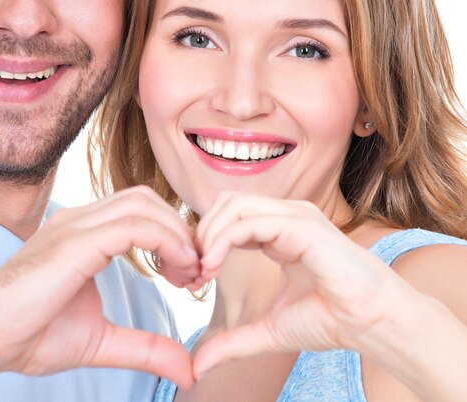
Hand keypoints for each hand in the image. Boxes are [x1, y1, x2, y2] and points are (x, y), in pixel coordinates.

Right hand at [0, 187, 200, 388]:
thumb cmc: (30, 335)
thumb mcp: (101, 341)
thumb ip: (145, 348)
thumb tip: (188, 369)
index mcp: (84, 232)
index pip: (142, 210)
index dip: (174, 235)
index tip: (190, 275)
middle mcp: (80, 219)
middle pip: (147, 200)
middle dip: (180, 231)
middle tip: (194, 275)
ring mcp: (75, 225)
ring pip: (143, 205)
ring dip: (176, 236)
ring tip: (187, 276)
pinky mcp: (73, 242)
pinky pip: (132, 225)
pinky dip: (164, 241)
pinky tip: (174, 271)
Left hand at [192, 192, 407, 377]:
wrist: (375, 325)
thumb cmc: (331, 320)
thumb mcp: (269, 330)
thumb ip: (233, 342)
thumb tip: (196, 366)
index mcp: (278, 230)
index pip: (228, 217)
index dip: (205, 241)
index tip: (194, 278)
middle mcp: (285, 216)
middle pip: (225, 203)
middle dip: (202, 232)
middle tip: (194, 270)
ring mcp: (294, 216)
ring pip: (234, 205)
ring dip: (209, 234)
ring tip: (203, 269)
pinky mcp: (302, 225)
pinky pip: (250, 221)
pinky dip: (223, 239)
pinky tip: (214, 265)